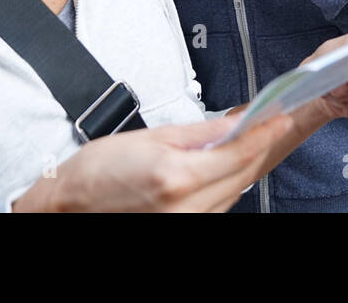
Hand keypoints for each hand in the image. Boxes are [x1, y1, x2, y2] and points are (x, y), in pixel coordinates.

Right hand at [12, 112, 293, 211]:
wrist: (68, 205)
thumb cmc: (97, 171)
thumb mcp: (150, 137)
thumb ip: (198, 133)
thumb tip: (233, 122)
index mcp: (177, 178)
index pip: (238, 154)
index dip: (264, 132)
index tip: (279, 116)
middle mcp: (186, 209)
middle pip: (242, 175)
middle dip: (259, 147)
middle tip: (270, 121)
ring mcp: (186, 225)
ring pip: (234, 194)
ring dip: (244, 166)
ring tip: (248, 141)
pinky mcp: (184, 231)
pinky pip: (218, 207)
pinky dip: (227, 185)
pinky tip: (224, 168)